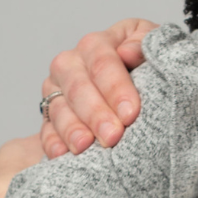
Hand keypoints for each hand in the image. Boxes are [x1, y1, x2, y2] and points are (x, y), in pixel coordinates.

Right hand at [39, 18, 156, 157]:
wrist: (139, 77)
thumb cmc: (145, 60)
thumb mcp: (151, 43)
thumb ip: (143, 43)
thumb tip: (127, 52)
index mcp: (96, 44)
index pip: (102, 62)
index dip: (116, 88)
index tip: (131, 113)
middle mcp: (70, 64)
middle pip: (78, 87)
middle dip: (96, 114)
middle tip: (113, 136)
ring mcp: (56, 90)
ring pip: (58, 109)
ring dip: (72, 129)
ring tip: (85, 146)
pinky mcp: (49, 116)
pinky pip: (45, 130)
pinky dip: (52, 142)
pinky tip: (61, 154)